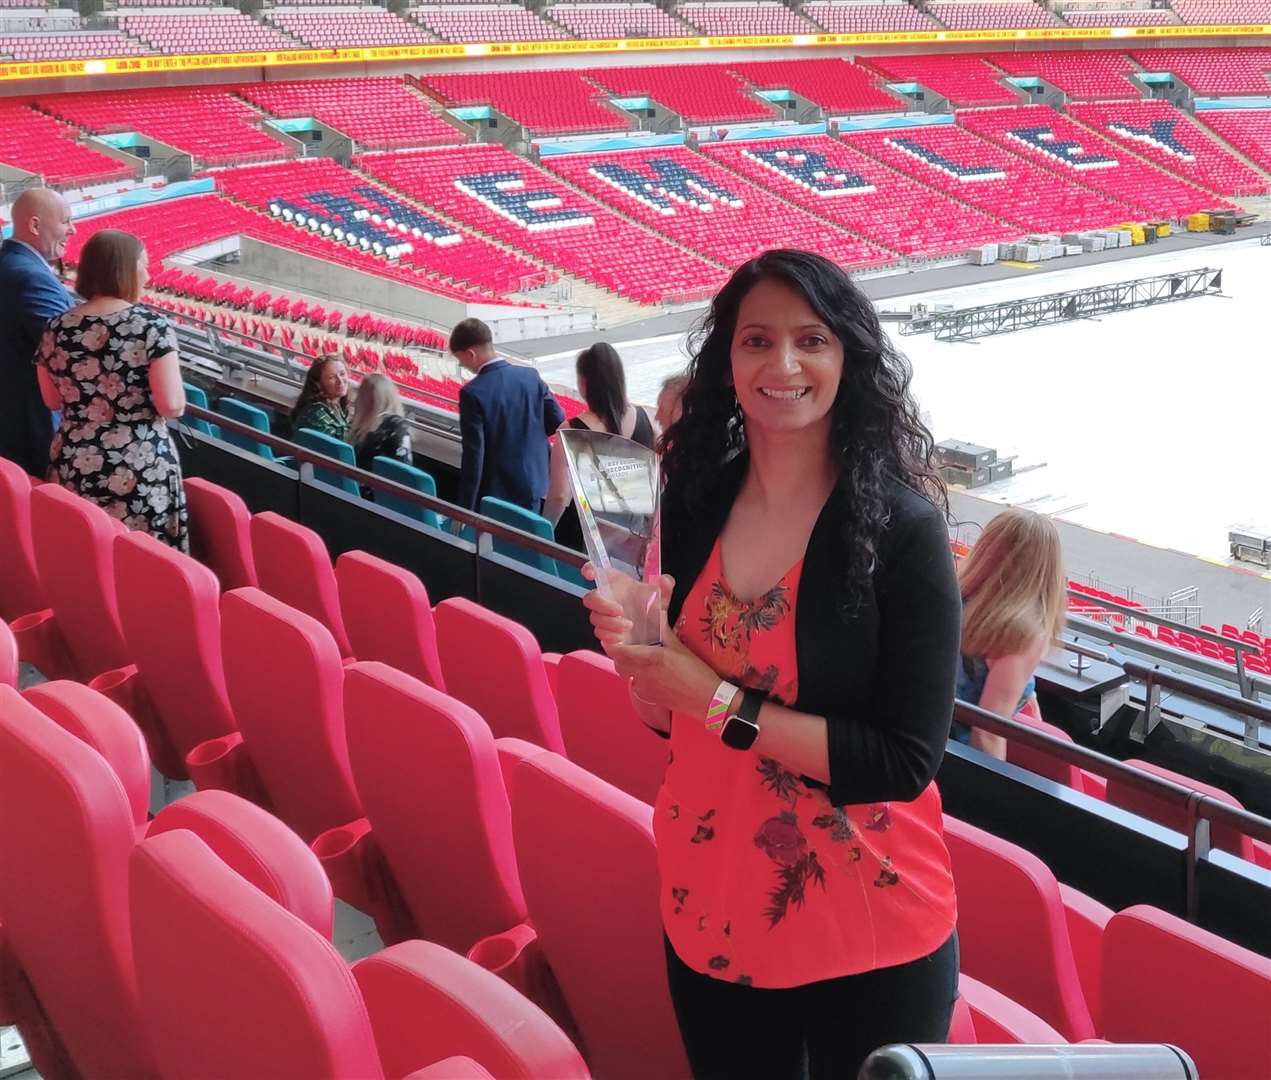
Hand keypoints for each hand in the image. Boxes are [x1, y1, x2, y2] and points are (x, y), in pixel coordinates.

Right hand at [581, 563, 672, 647]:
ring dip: (611, 623)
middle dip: (602, 605)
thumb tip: (664, 580)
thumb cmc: (652, 610)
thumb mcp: (662, 597)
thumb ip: (665, 586)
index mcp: (618, 585)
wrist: (654, 633)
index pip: (599, 573)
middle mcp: (608, 599)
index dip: (590, 570)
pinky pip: (600, 633)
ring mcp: (604, 617)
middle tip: (619, 610)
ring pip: (595, 618)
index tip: (590, 573)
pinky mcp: (605, 633)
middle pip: (590, 598)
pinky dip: (610, 635)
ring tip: (629, 626)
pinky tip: (621, 637)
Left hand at [581, 564, 717, 716]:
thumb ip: (662, 629)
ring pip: (625, 674)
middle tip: (625, 641)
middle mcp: (643, 675)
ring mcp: (645, 688)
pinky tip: (647, 670)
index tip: (615, 635)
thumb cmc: (696, 672)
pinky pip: (635, 684)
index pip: (618, 651)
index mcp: (651, 659)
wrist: (708, 700)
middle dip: (618, 652)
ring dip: (626, 664)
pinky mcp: (649, 698)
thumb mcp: (679, 646)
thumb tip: (654, 609)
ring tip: (635, 654)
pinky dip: (636, 675)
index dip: (613, 643)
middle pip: (619, 662)